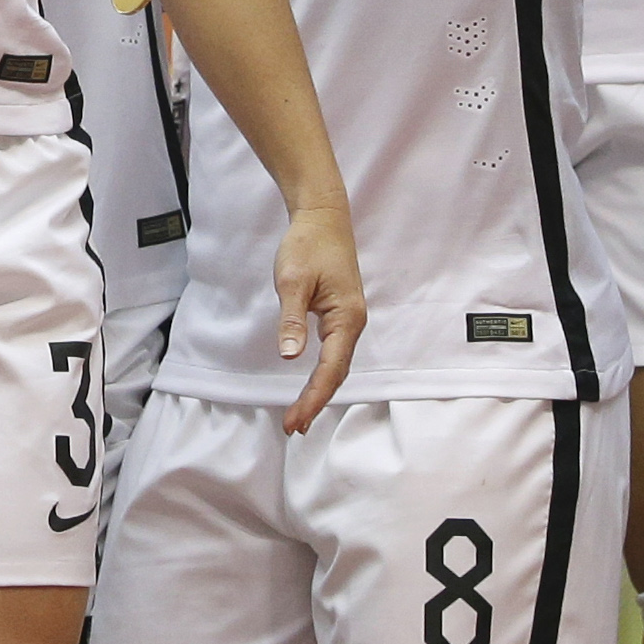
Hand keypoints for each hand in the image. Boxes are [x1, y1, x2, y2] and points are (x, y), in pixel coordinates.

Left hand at [271, 196, 364, 431]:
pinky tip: (311, 385)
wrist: (323, 218)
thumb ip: (292, 319)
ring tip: (300, 416)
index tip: (295, 420)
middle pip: (337, 373)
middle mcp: (352, 323)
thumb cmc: (308, 245)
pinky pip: (334, 353)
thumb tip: (290, 356)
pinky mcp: (340, 315)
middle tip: (294, 426)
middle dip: (316, 402)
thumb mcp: (292, 280)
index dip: (313, 398)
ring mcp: (348, 320)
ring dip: (319, 391)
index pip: (330, 369)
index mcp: (346, 318)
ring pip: (337, 365)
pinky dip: (322, 374)